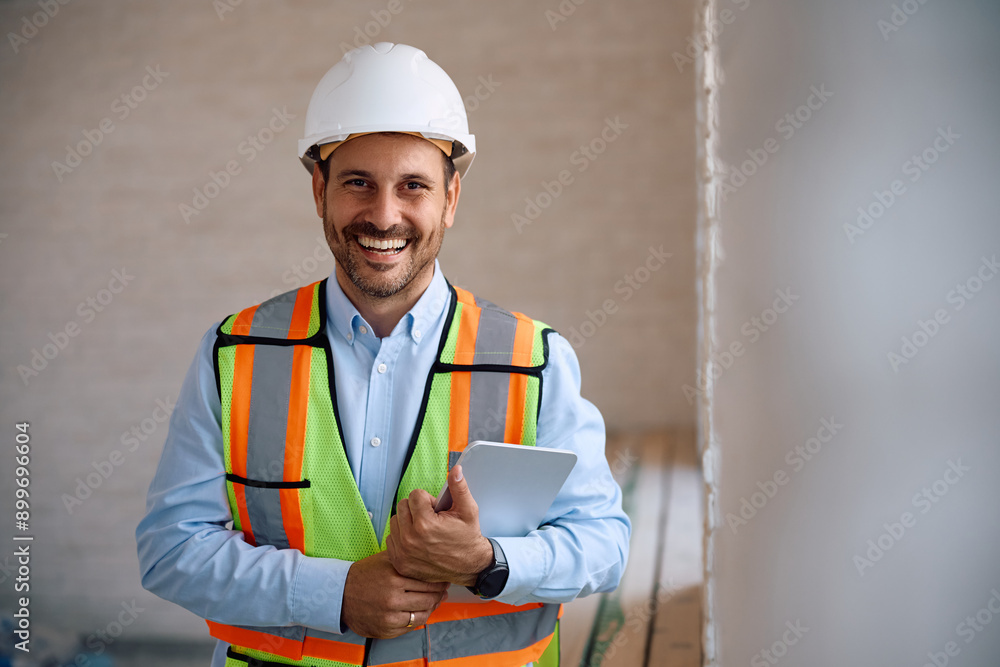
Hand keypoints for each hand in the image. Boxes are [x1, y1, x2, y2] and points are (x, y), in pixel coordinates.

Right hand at [341, 551, 448, 638]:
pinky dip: (418, 619)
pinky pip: (411, 627)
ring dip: (432, 608)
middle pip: (429, 599)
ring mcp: (389, 617)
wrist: (340, 595)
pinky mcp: (386, 630)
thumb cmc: (365, 575)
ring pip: (423, 615)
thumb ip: (407, 558)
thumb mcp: (385, 560)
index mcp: (394, 578)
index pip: (428, 582)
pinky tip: (419, 610)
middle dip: (439, 594)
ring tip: (434, 600)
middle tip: (443, 590)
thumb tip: (432, 562)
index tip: (444, 579)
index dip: (439, 581)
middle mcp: (392, 599)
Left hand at [386, 465, 494, 585]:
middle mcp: (410, 538)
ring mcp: (403, 552)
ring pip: (395, 521)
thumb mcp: (468, 511)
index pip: (415, 495)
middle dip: (416, 508)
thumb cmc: (467, 539)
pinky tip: (417, 541)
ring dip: (407, 522)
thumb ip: (459, 488)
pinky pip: (391, 539)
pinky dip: (402, 537)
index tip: (437, 510)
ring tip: (424, 529)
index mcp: (425, 524)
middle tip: (431, 519)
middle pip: (402, 506)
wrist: (468, 567)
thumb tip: (456, 470)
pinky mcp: (399, 562)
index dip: (428, 500)